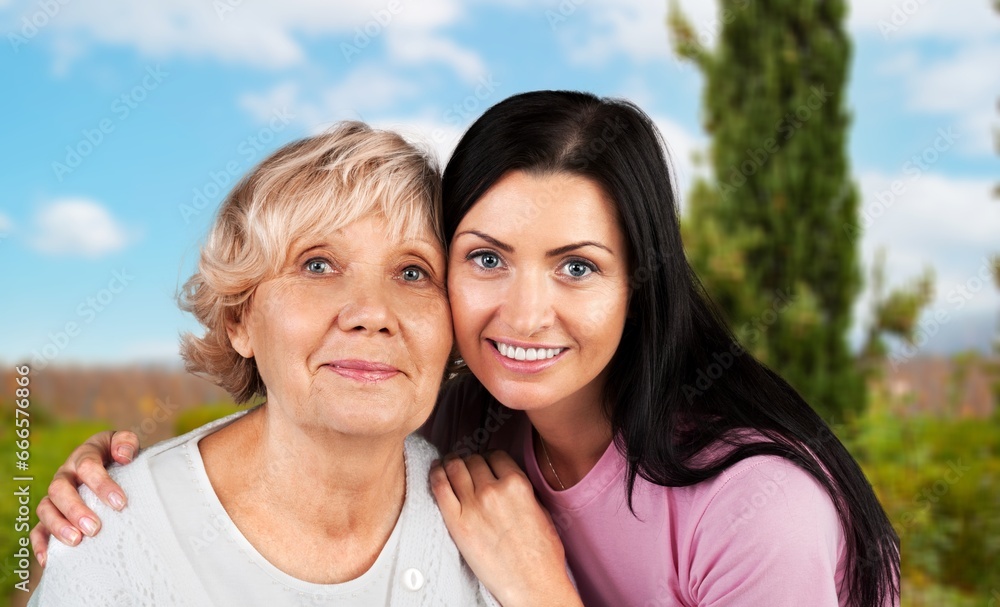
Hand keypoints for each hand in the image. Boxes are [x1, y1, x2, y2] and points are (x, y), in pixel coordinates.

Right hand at [31, 430, 139, 566]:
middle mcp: (66, 474)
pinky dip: (40, 543)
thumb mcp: (126, 444)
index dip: (101, 484)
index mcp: (84, 455)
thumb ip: (127, 442)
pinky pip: (37, 529)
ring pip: (45, 509)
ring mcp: (56, 495)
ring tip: (77, 541)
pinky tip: (49, 559)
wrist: (117, 466)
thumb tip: (123, 456)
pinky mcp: (52, 514)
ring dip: (58, 526)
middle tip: (95, 528)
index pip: (87, 465)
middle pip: (59, 489)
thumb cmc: (123, 457)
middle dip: (75, 509)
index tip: (120, 503)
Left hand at [430, 450, 581, 606]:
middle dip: (470, 461)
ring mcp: (473, 505)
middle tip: (466, 466)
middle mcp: (493, 489)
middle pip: (473, 460)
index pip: (496, 456)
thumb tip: (506, 480)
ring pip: (455, 468)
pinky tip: (436, 472)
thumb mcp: (540, 510)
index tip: (485, 464)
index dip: (489, 459)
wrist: (532, 583)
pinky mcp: (456, 523)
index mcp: (517, 484)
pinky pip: (440, 488)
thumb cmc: (542, 553)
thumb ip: (521, 490)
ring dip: (451, 463)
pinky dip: (436, 475)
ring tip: (448, 465)